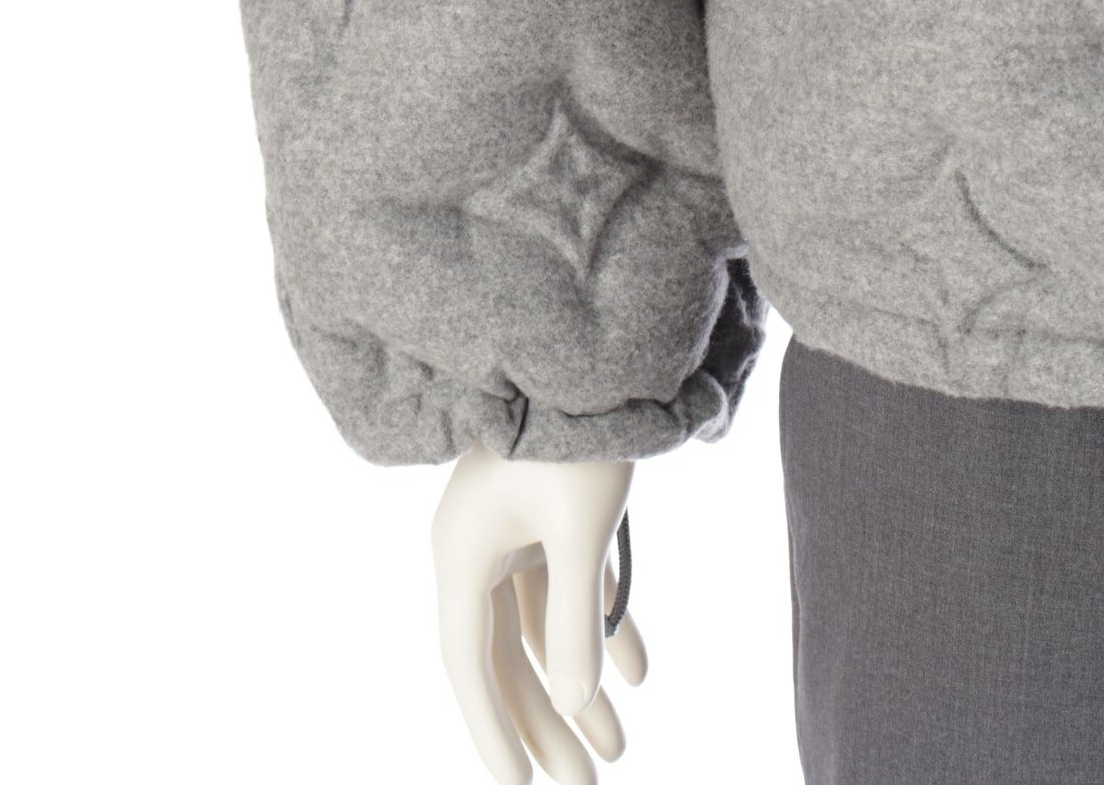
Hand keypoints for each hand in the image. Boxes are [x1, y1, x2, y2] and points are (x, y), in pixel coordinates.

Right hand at [431, 440, 647, 784]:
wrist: (595, 361)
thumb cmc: (577, 436)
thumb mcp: (579, 528)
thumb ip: (574, 617)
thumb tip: (577, 706)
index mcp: (464, 552)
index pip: (469, 660)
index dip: (492, 726)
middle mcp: (479, 549)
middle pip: (506, 654)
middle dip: (546, 721)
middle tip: (585, 784)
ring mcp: (514, 534)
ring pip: (540, 629)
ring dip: (578, 682)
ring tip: (619, 747)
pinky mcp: (548, 521)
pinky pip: (569, 590)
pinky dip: (601, 627)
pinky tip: (640, 673)